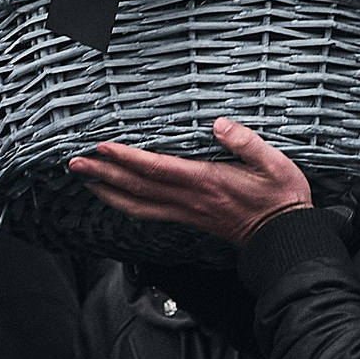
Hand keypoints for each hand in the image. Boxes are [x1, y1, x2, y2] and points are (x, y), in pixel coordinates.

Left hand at [69, 119, 311, 244]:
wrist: (284, 235)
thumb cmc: (280, 198)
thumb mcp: (274, 163)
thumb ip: (246, 141)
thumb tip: (219, 123)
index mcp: (207, 181)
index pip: (158, 168)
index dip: (128, 157)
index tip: (103, 146)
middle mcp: (191, 200)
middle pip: (137, 187)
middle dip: (104, 173)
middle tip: (75, 162)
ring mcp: (188, 212)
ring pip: (137, 205)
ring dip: (108, 191)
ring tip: (86, 180)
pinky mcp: (189, 220)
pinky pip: (149, 214)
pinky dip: (126, 205)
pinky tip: (116, 198)